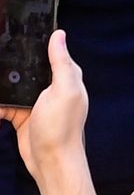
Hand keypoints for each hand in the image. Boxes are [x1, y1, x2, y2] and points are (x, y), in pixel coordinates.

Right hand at [0, 30, 87, 181]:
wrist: (51, 161)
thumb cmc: (62, 127)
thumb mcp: (63, 90)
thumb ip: (61, 63)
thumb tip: (59, 35)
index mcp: (66, 79)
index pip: (53, 54)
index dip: (38, 44)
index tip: (17, 32)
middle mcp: (53, 89)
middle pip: (28, 69)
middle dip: (12, 65)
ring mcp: (37, 103)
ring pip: (13, 86)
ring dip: (2, 85)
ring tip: (0, 85)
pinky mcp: (23, 116)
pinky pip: (5, 104)